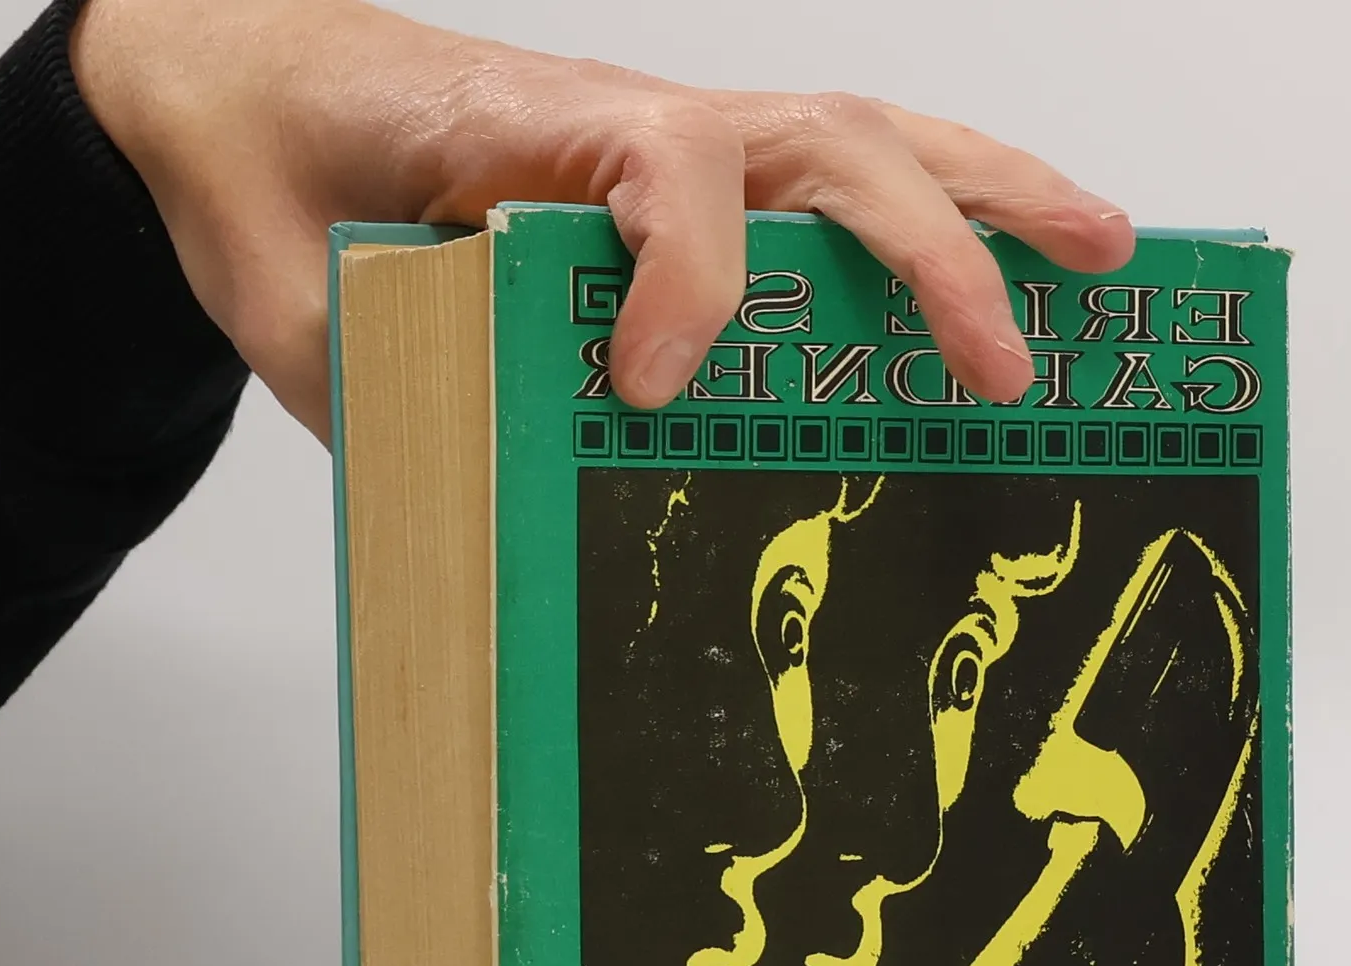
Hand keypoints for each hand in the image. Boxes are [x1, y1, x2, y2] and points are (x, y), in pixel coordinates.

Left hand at [69, 0, 1134, 438]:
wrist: (242, 81)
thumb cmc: (271, 172)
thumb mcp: (295, 296)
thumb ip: (392, 383)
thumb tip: (490, 499)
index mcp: (532, 132)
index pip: (661, 172)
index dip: (685, 278)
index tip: (657, 389)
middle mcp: (633, 122)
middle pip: (825, 146)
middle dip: (932, 255)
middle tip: (1005, 367)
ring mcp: (676, 140)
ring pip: (865, 141)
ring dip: (993, 199)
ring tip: (1108, 258)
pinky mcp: (689, 174)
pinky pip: (836, 179)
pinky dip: (940, 209)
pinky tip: (1017, 254)